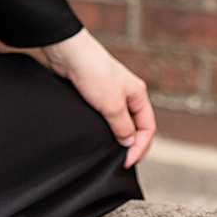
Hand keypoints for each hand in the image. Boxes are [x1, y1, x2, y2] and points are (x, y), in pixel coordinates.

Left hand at [39, 29, 155, 169]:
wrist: (69, 54)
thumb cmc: (94, 72)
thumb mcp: (112, 105)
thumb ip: (123, 126)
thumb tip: (129, 143)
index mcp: (138, 94)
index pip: (148, 127)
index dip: (141, 147)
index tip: (126, 161)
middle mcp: (127, 95)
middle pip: (137, 126)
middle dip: (132, 145)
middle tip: (121, 162)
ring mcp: (111, 95)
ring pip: (121, 123)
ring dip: (118, 138)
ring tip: (110, 153)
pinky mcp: (95, 96)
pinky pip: (106, 118)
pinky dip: (106, 130)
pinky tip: (98, 137)